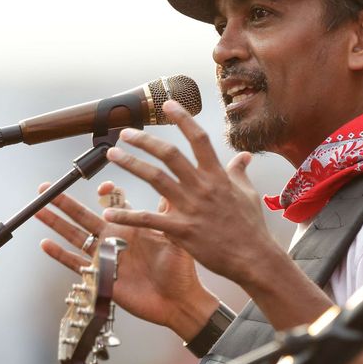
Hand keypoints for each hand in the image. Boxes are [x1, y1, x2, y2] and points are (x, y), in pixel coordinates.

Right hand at [36, 180, 218, 338]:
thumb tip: (171, 187)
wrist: (178, 301)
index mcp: (131, 226)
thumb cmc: (181, 270)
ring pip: (74, 235)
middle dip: (65, 201)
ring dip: (56, 223)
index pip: (113, 202)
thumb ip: (167, 214)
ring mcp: (104, 257)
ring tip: (39, 208)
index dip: (106, 192)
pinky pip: (75, 263)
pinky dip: (59, 254)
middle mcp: (114, 238)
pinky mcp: (99, 276)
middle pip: (83, 215)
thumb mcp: (176, 238)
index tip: (105, 187)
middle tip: (47, 188)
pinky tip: (45, 244)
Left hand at [100, 100, 286, 289]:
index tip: (167, 105)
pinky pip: (148, 220)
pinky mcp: (181, 231)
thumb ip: (239, 173)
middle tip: (126, 133)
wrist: (253, 258)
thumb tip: (244, 157)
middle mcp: (202, 187)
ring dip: (131, 164)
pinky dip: (127, 216)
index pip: (198, 139)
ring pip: (155, 178)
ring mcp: (191, 208)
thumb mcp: (248, 194)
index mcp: (217, 176)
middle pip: (170, 154)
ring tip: (112, 154)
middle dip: (145, 140)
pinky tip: (109, 213)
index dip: (183, 119)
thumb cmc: (251, 227)